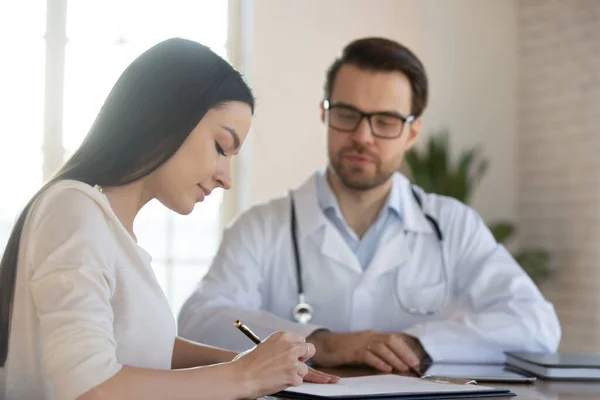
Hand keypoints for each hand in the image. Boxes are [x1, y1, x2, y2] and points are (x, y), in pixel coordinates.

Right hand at [231, 332, 335, 398]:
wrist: (241, 377)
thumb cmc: (248, 363)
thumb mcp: (266, 345)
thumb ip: (281, 346)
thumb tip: (293, 351)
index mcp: (283, 336)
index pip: (301, 340)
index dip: (298, 349)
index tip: (293, 354)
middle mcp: (290, 346)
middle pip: (310, 349)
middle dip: (304, 357)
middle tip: (294, 364)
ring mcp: (292, 361)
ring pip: (305, 368)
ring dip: (295, 373)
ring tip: (279, 374)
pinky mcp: (293, 375)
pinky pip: (299, 381)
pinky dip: (290, 383)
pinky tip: (278, 380)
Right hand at [308, 330, 426, 372]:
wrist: (325, 346)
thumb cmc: (345, 349)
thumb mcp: (364, 348)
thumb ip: (378, 353)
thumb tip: (395, 362)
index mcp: (373, 335)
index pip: (394, 339)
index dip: (406, 350)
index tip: (415, 361)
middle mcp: (369, 336)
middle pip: (391, 341)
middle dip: (404, 352)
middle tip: (414, 364)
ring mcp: (360, 342)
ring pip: (381, 347)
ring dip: (394, 358)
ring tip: (403, 368)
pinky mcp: (352, 351)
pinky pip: (368, 355)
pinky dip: (378, 361)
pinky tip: (386, 368)